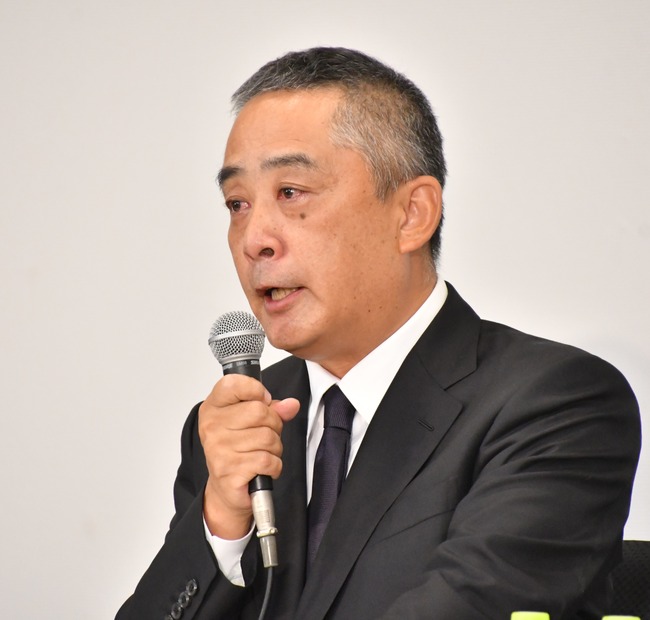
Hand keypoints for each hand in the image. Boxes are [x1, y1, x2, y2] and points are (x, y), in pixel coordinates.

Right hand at [198, 373, 299, 538]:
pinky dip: (274, 465)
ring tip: (263, 452)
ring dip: (275, 447)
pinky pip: (267, 460)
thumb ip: (272, 409)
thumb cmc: (238, 451)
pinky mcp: (230, 471)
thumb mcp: (252, 422)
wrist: (227, 489)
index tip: (263, 400)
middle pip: (259, 411)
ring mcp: (219, 449)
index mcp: (214, 407)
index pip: (233, 383)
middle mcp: (212, 426)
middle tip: (266, 435)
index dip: (256, 389)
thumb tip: (291, 405)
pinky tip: (264, 467)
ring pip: (267, 437)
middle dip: (274, 424)